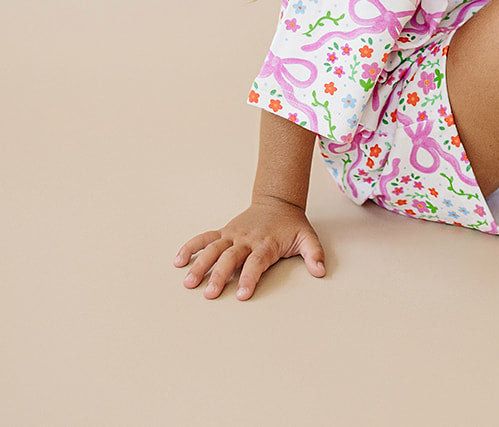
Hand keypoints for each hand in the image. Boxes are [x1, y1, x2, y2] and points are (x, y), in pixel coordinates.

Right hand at [174, 198, 326, 300]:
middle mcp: (246, 239)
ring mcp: (233, 235)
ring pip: (213, 250)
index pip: (256, 263)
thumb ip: (314, 254)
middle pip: (230, 259)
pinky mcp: (224, 232)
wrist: (277, 202)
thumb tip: (320, 272)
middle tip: (210, 294)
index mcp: (266, 244)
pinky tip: (178, 260)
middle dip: (219, 276)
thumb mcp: (307, 237)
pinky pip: (205, 238)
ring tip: (188, 282)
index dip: (248, 278)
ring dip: (199, 265)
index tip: (242, 295)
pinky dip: (191, 247)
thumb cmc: (291, 225)